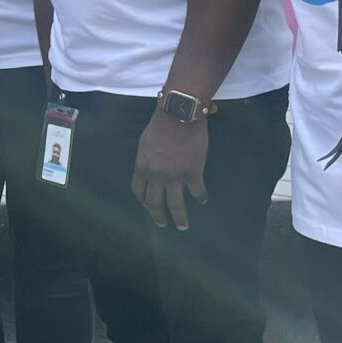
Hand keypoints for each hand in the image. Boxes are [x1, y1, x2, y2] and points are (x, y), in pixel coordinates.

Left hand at [131, 110, 208, 229]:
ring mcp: (175, 177)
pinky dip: (200, 197)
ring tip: (183, 226)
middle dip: (158, 216)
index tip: (146, 204)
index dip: (142, 199)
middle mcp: (156, 177)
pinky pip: (197, 191)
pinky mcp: (193, 174)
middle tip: (162, 224)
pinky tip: (202, 200)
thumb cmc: (160, 124)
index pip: (138, 190)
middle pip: (154, 203)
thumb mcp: (145, 142)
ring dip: (179, 218)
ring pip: (175, 204)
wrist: (179, 116)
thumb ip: (147, 157)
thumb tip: (151, 163)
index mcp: (142, 167)